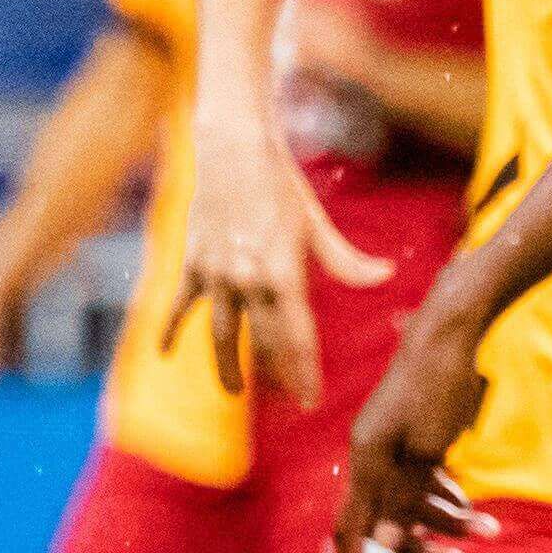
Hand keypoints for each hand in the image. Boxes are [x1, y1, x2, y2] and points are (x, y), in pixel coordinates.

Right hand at [172, 118, 384, 400]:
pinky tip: (165, 353)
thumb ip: (347, 260)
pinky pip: (180, 305)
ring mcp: (216, 274)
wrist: (232, 148)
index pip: (298, 336)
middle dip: (278, 376)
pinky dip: (170, 329)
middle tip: (289, 404)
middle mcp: (249, 280)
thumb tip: (386, 275)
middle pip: (262, 343)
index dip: (304, 372)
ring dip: (228, 368)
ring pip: (221, 334)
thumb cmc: (281, 185)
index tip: (311, 400)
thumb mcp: (316, 223)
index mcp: (284, 273)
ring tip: (236, 393)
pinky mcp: (192, 263)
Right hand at [334, 310, 501, 552]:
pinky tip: (470, 508)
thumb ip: (402, 495)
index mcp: (365, 458)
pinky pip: (423, 482)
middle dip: (423, 549)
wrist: (453, 330)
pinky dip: (446, 498)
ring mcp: (393, 446)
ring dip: (447, 522)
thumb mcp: (424, 446)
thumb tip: (380, 539)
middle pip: (387, 522)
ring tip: (490, 530)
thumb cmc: (439, 384)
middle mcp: (372, 455)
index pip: (350, 529)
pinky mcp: (415, 437)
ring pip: (412, 504)